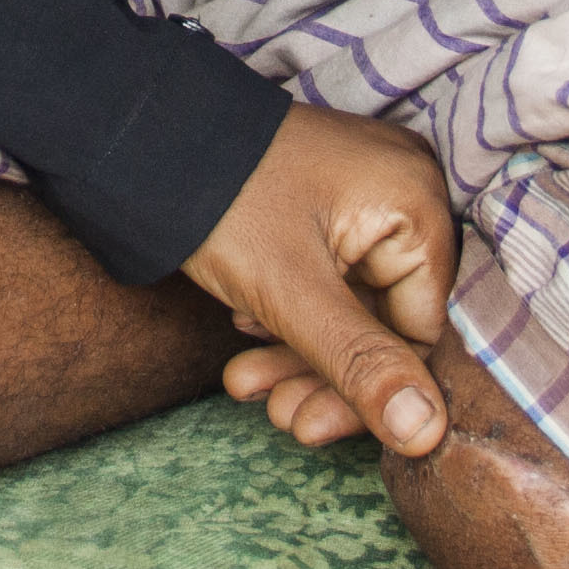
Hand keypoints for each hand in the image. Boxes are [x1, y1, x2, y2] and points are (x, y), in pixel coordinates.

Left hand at [182, 103, 461, 460]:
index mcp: (416, 203)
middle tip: (281, 416)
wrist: (141, 134)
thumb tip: (427, 434)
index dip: (370, 390)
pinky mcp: (329, 202)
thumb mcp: (290, 293)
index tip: (314, 428)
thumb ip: (359, 364)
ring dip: (300, 353)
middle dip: (324, 375)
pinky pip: (332, 275)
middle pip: (385, 319)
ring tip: (247, 384)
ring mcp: (365, 195)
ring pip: (352, 303)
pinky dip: (293, 314)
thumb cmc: (221, 199)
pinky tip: (247, 333)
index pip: (419, 329)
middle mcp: (404, 192)